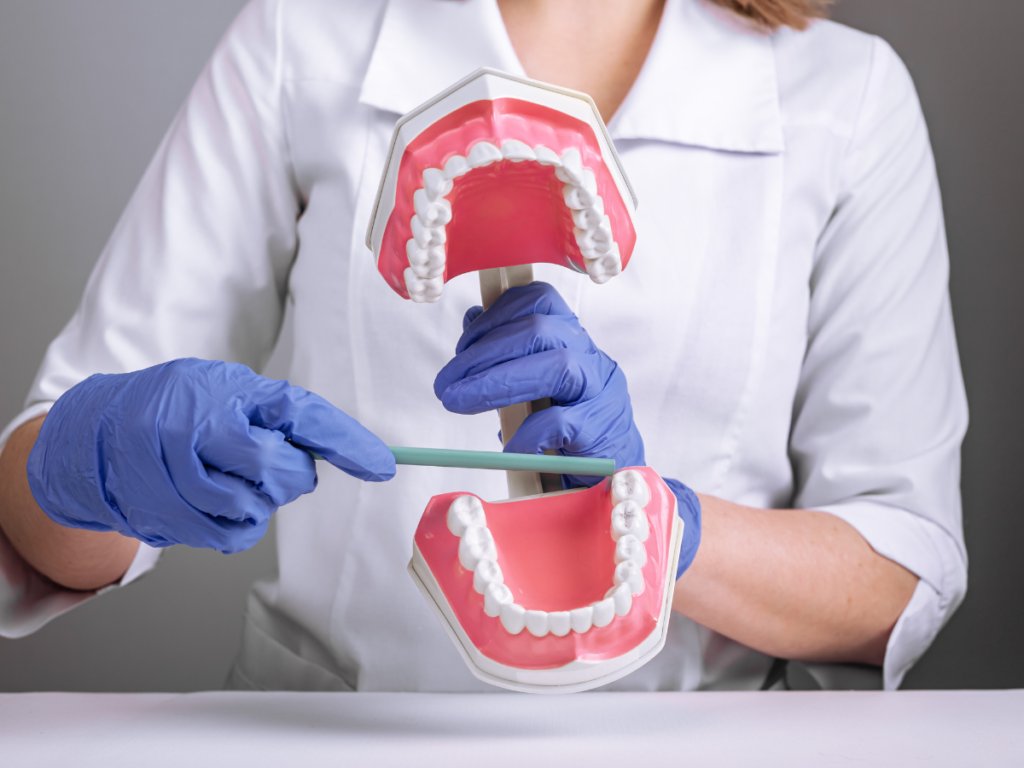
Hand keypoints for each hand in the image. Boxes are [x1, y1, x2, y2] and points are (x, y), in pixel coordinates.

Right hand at [27, 358, 394, 552]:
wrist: (94, 432)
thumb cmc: (178, 405)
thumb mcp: (227, 387)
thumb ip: (275, 413)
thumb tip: (337, 445)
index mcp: (227, 391)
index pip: (300, 414)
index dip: (345, 442)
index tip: (382, 466)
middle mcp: (198, 427)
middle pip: (277, 470)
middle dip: (292, 475)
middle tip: (279, 465)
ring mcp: (174, 474)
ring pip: (252, 508)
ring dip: (260, 502)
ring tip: (239, 479)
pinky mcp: (164, 514)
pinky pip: (229, 536)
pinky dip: (239, 526)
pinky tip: (221, 504)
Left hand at [434, 282, 643, 487]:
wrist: (615, 467)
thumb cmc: (570, 422)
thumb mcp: (534, 382)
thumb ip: (508, 352)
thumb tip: (473, 316)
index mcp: (571, 338)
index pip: (539, 301)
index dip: (496, 315)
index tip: (463, 346)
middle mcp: (590, 356)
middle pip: (540, 330)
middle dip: (484, 353)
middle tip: (446, 384)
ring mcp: (600, 391)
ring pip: (557, 367)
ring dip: (498, 383)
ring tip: (459, 403)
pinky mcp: (602, 428)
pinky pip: (561, 422)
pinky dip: (526, 434)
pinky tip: (508, 448)